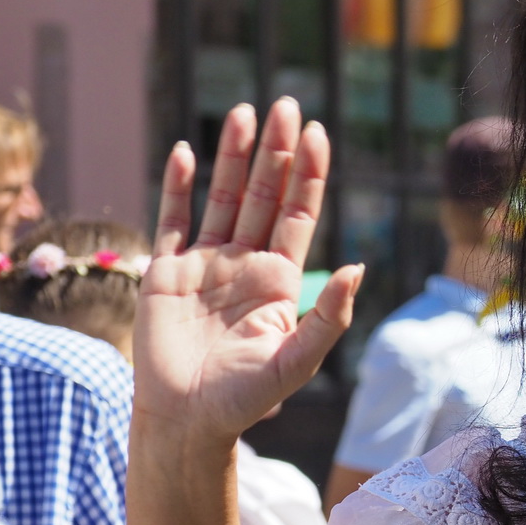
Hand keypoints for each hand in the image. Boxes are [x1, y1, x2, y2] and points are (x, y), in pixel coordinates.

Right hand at [136, 100, 362, 442]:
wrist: (187, 419)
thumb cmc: (246, 398)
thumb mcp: (298, 359)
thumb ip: (329, 316)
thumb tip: (359, 267)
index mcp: (279, 280)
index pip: (298, 215)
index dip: (309, 175)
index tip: (318, 134)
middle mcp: (244, 265)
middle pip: (263, 195)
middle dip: (276, 151)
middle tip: (286, 105)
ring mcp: (205, 265)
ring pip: (221, 198)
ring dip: (231, 156)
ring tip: (243, 111)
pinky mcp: (166, 273)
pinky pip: (172, 220)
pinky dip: (178, 186)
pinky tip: (187, 150)